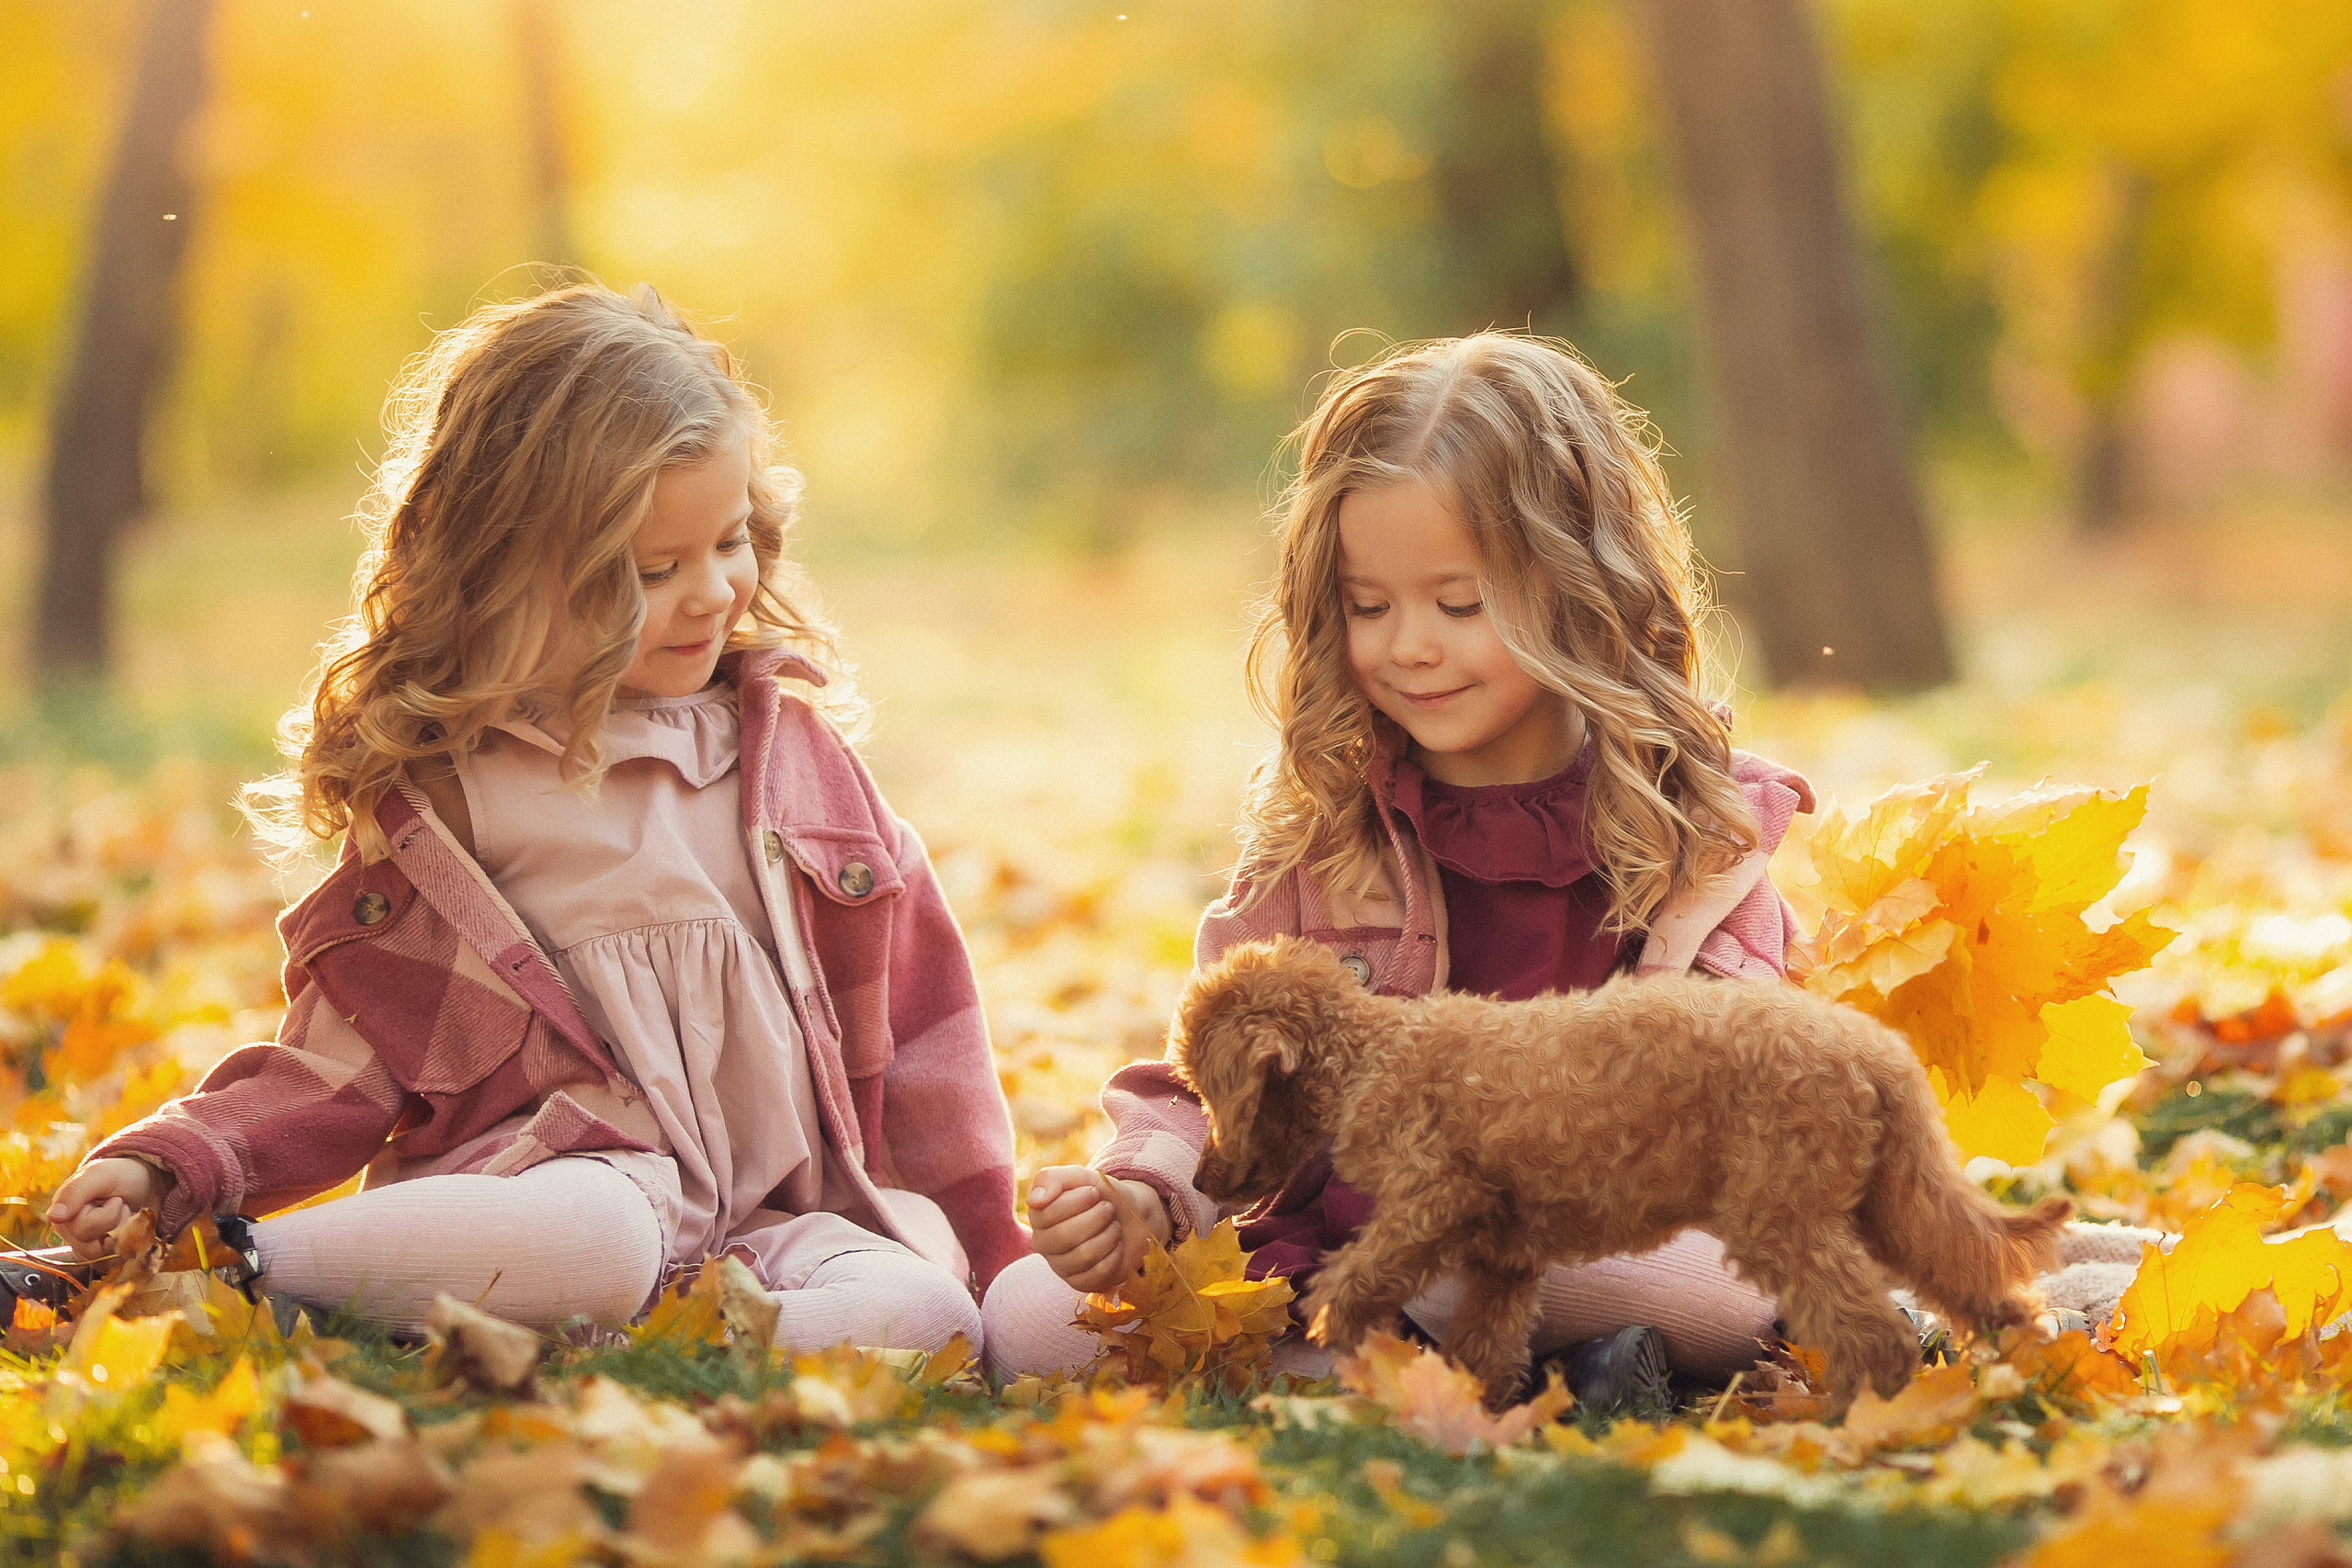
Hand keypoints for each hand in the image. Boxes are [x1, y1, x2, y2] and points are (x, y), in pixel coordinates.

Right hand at [46, 1158, 169, 1258]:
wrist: (145, 1182)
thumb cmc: (120, 1175)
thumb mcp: (100, 1174)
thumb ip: (75, 1192)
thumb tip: (54, 1217)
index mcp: (63, 1215)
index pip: (82, 1230)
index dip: (108, 1215)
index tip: (115, 1199)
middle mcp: (70, 1234)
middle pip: (92, 1249)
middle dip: (118, 1225)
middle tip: (123, 1206)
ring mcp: (85, 1247)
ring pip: (103, 1258)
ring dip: (124, 1236)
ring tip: (126, 1216)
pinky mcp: (102, 1256)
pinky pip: (112, 1264)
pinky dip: (128, 1247)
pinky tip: (130, 1229)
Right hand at [1027, 1165, 1168, 1295]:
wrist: (1128, 1214)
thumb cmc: (1097, 1195)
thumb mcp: (1076, 1177)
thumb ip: (1050, 1180)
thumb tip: (1034, 1201)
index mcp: (1038, 1218)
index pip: (1048, 1214)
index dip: (1077, 1201)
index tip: (1094, 1192)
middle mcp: (1044, 1245)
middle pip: (1065, 1236)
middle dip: (1095, 1218)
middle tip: (1107, 1209)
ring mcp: (1061, 1267)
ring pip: (1084, 1255)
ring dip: (1108, 1235)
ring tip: (1113, 1226)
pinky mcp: (1081, 1283)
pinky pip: (1099, 1272)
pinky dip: (1115, 1254)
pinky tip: (1115, 1245)